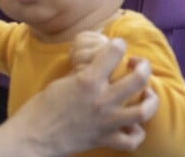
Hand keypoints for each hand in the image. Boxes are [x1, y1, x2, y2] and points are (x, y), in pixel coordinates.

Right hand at [19, 38, 157, 154]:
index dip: (118, 44)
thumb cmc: (44, 105)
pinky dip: (137, 131)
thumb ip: (87, 72)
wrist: (34, 136)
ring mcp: (106, 122)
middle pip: (139, 79)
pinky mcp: (105, 139)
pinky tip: (133, 123)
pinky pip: (132, 140)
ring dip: (150, 98)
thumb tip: (101, 64)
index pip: (115, 51)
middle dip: (143, 66)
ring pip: (143, 110)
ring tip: (146, 92)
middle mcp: (102, 100)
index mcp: (88, 80)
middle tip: (137, 64)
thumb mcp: (65, 80)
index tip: (117, 45)